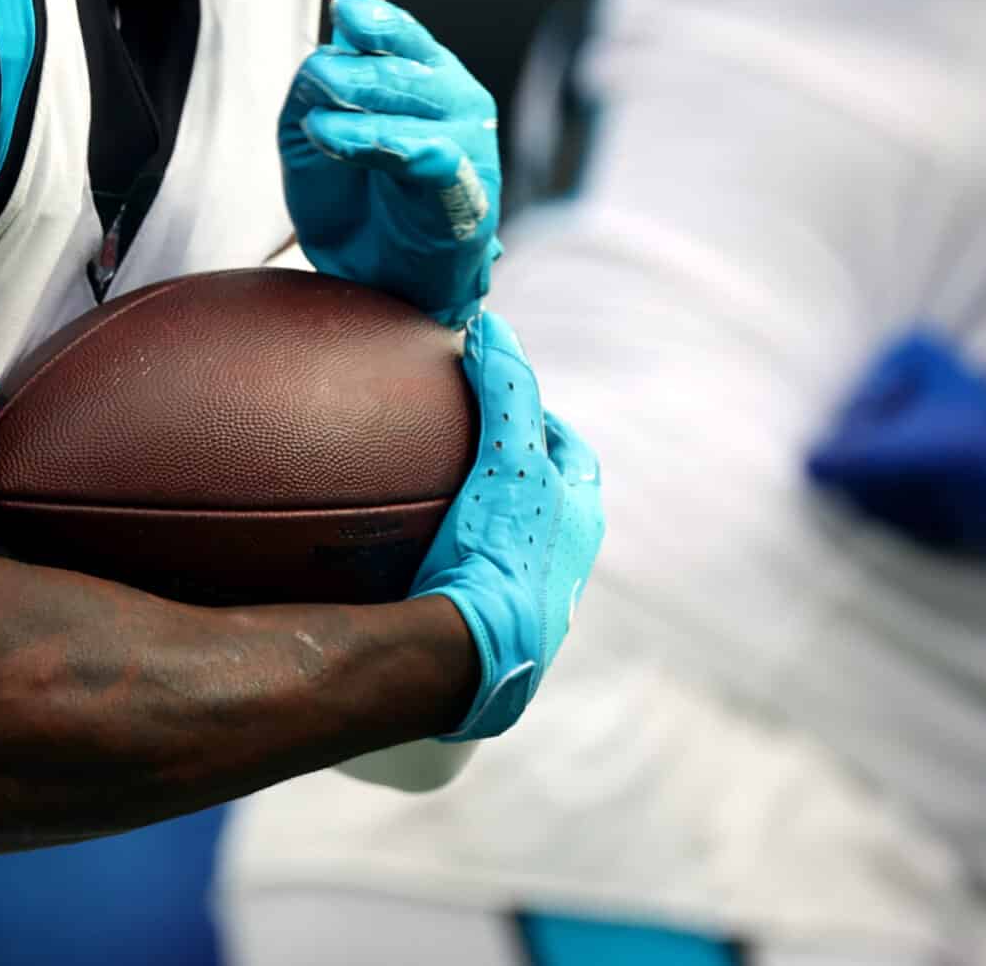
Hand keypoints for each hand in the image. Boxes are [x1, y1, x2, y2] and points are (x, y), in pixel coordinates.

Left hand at [281, 0, 501, 327]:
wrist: (378, 283)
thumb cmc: (354, 203)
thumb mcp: (314, 136)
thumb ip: (314, 91)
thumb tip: (319, 53)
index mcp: (427, 80)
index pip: (405, 37)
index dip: (377, 21)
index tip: (343, 13)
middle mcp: (458, 106)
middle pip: (407, 73)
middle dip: (357, 75)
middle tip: (319, 81)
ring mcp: (469, 152)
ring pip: (419, 114)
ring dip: (364, 117)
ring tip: (320, 131)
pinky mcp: (469, 201)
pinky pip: (437, 163)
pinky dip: (397, 148)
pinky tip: (363, 145)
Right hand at [410, 313, 602, 740]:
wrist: (475, 657)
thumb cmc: (503, 553)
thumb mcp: (511, 459)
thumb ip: (506, 390)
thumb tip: (493, 327)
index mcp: (580, 522)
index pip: (573, 456)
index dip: (546, 422)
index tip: (510, 399)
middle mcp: (564, 565)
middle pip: (546, 502)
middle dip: (517, 473)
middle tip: (471, 443)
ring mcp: (527, 603)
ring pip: (511, 547)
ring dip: (484, 520)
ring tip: (432, 496)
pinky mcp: (488, 633)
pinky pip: (471, 582)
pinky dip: (450, 561)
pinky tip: (405, 558)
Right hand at [805, 332, 985, 559]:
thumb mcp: (932, 453)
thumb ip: (865, 455)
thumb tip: (805, 462)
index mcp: (901, 358)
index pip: (846, 418)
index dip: (870, 457)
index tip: (916, 473)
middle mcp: (895, 382)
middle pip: (852, 447)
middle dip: (882, 483)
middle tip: (928, 495)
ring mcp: (903, 423)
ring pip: (863, 476)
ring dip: (894, 504)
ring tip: (940, 506)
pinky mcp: (913, 461)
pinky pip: (882, 494)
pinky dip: (904, 515)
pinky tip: (939, 517)